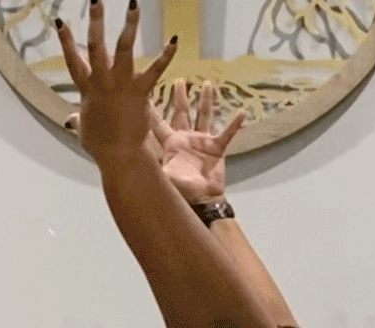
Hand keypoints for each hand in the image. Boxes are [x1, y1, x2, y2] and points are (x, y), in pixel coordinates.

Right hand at [55, 2, 178, 167]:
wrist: (119, 154)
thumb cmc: (100, 145)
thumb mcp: (84, 129)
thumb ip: (77, 120)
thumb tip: (68, 121)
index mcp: (87, 89)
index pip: (73, 60)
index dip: (65, 41)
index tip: (60, 22)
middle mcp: (102, 81)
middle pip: (97, 45)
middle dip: (96, 21)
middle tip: (97, 0)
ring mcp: (121, 84)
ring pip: (124, 48)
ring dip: (129, 25)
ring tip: (134, 4)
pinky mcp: (141, 90)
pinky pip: (155, 69)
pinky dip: (166, 55)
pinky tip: (174, 40)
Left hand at [150, 80, 246, 203]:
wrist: (203, 200)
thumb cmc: (182, 190)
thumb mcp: (164, 176)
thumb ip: (152, 165)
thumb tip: (133, 159)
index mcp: (171, 143)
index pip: (158, 123)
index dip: (151, 109)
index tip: (144, 92)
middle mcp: (186, 138)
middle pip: (182, 112)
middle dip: (180, 97)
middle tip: (178, 80)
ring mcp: (202, 141)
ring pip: (204, 115)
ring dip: (206, 100)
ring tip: (206, 84)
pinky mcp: (217, 148)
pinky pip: (227, 133)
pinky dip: (234, 124)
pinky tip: (241, 112)